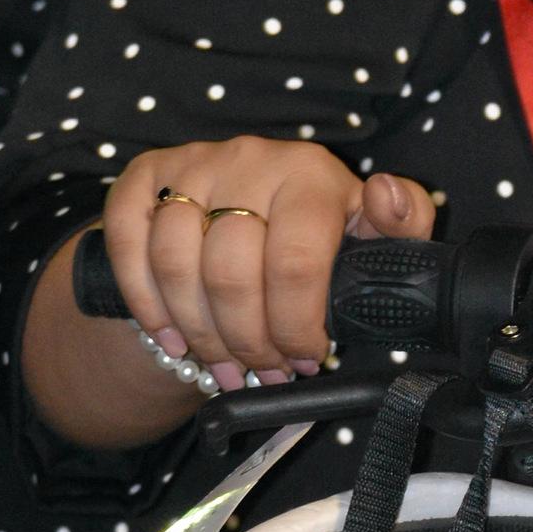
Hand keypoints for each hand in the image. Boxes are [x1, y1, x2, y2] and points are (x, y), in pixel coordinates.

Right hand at [105, 138, 436, 389]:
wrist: (248, 204)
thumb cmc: (323, 233)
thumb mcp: (374, 232)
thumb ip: (403, 221)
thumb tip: (389, 196)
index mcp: (311, 174)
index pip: (295, 263)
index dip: (295, 326)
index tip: (306, 358)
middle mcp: (248, 159)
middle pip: (231, 273)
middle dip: (248, 342)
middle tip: (265, 372)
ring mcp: (192, 165)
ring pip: (177, 264)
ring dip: (198, 331)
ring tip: (224, 365)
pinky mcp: (145, 176)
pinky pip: (129, 242)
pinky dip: (146, 300)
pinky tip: (172, 338)